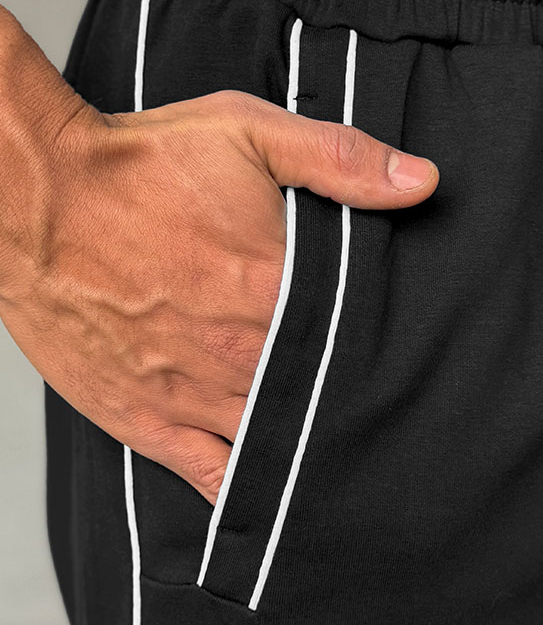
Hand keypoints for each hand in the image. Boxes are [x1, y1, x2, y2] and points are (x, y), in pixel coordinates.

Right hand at [0, 16, 438, 504]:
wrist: (32, 199)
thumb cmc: (138, 164)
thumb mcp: (248, 132)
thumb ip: (340, 161)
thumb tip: (422, 181)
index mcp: (274, 290)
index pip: (363, 339)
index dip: (390, 348)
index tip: (413, 354)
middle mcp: (240, 355)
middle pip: (324, 396)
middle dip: (351, 398)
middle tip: (388, 407)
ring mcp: (193, 397)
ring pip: (277, 443)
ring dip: (310, 446)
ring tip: (347, 452)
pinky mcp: (147, 422)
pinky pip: (214, 478)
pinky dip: (249, 490)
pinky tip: (280, 492)